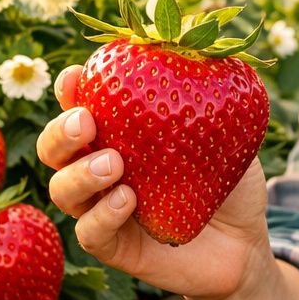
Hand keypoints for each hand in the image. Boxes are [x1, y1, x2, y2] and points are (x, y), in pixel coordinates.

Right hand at [35, 65, 273, 299]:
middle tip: (86, 121)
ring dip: (80, 173)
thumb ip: (212, 100)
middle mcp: (101, 169)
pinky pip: (90, 232)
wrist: (244, 245)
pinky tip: (127, 200)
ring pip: (61, 189)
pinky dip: (102, 215)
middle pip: (54, 148)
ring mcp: (103, 209)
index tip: (76, 78)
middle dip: (60, 132)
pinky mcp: (114, 247)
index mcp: (119, 135)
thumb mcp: (228, 136)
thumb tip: (208, 52)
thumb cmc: (229, 184)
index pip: (79, 106)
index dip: (69, 90)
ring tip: (114, 164)